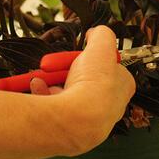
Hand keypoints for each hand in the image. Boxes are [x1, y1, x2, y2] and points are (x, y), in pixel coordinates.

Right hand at [30, 26, 134, 153]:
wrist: (75, 119)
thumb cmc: (94, 87)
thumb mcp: (102, 45)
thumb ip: (101, 34)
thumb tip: (96, 32)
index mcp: (121, 89)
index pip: (112, 70)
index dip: (97, 58)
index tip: (84, 52)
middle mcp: (106, 107)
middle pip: (85, 81)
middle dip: (68, 70)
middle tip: (60, 64)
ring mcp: (86, 119)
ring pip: (66, 94)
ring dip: (52, 81)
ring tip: (43, 75)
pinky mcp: (67, 127)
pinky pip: (51, 107)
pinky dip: (42, 94)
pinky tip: (37, 85)